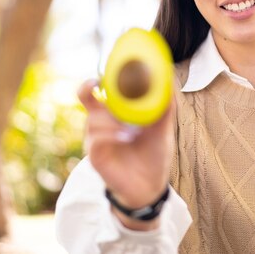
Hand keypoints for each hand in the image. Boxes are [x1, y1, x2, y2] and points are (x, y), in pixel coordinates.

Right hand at [77, 79, 174, 228]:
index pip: (99, 88)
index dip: (98, 75)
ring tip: (130, 130)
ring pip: (94, 118)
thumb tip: (169, 81)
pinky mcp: (95, 155)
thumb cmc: (153, 155)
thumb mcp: (162, 128)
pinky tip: (125, 138)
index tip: (107, 67)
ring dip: (111, 119)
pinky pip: (97, 138)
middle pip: (85, 96)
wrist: (150, 187)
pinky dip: (111, 135)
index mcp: (115, 111)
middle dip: (89, 87)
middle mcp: (101, 121)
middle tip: (98, 82)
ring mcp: (96, 138)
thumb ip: (165, 106)